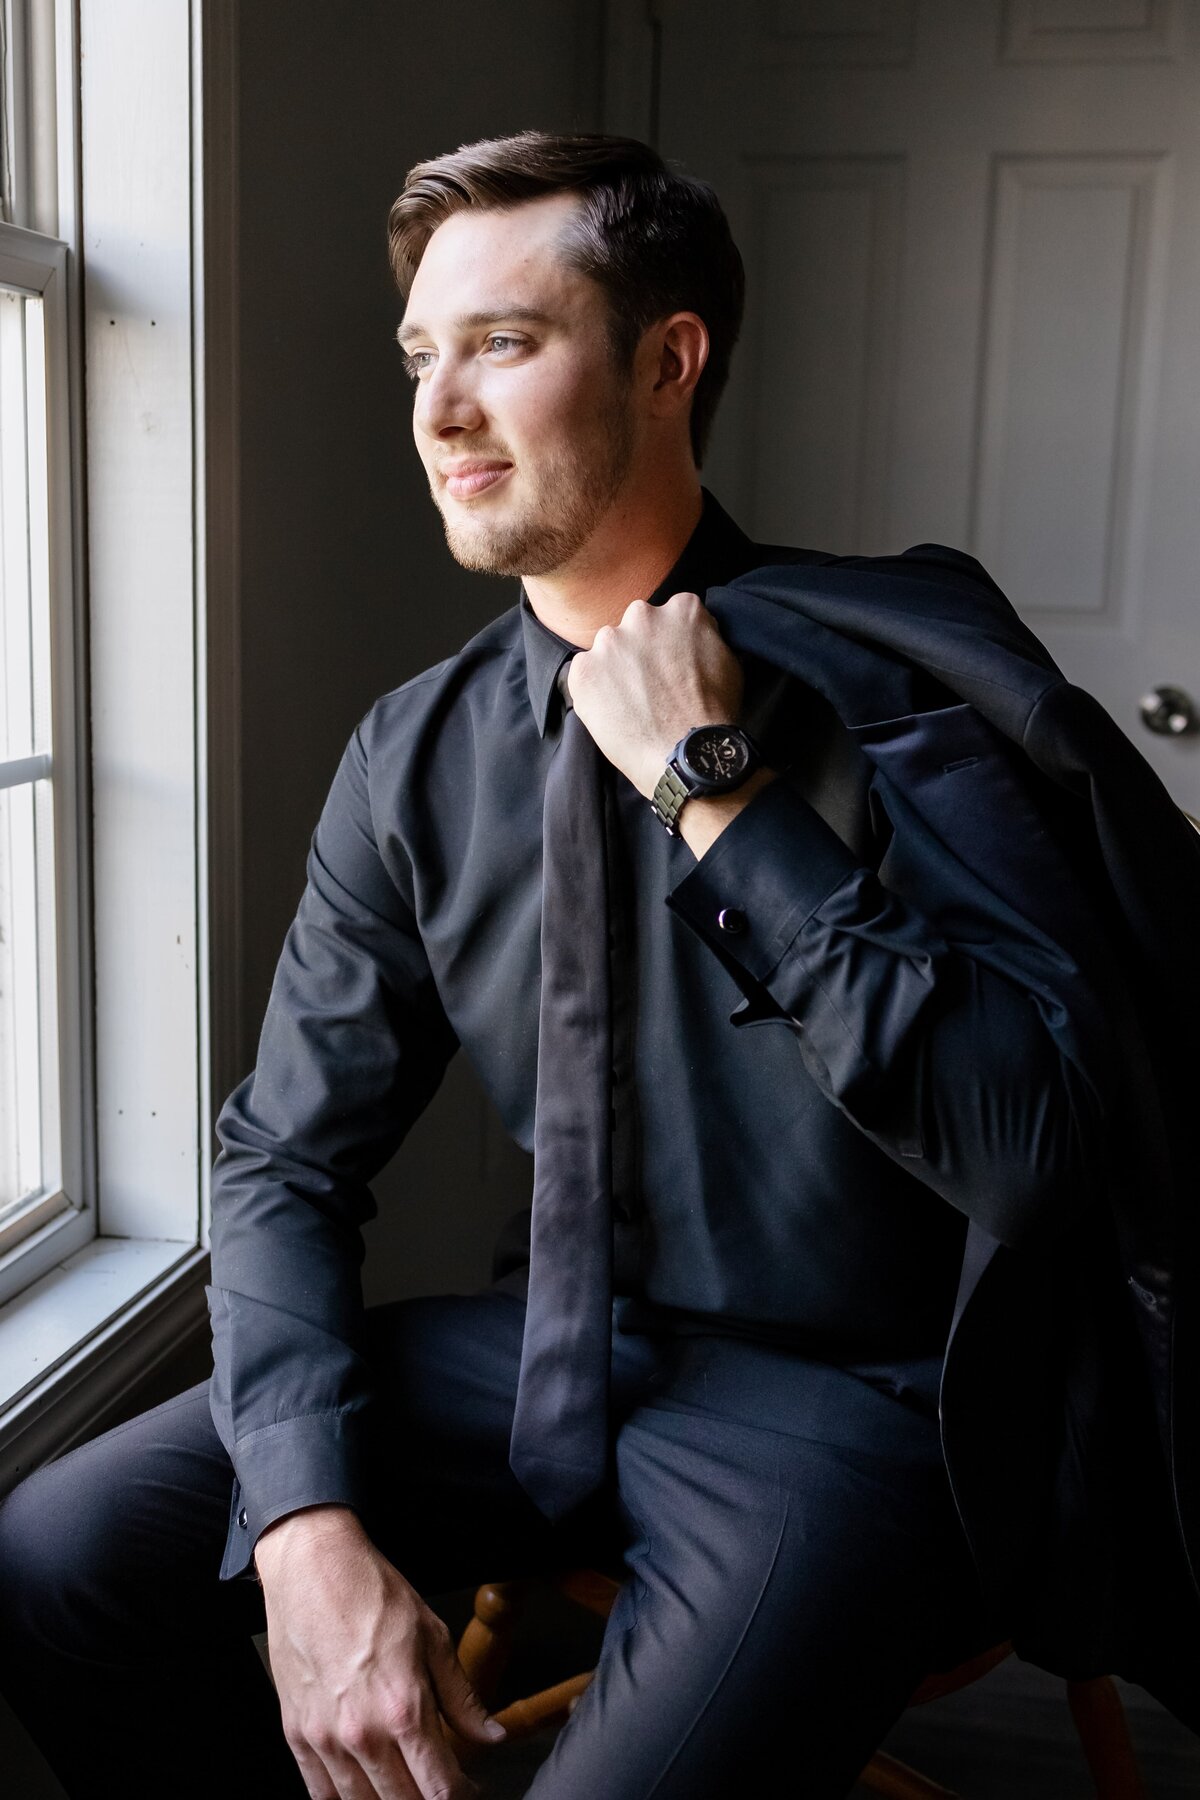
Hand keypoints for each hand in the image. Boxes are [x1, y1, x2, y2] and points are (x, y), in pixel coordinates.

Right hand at [254, 1505, 504, 1799]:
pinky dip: (343, 1799)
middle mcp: (363, 1734)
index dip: (462, 1795)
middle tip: (438, 1786)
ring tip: (404, 1787)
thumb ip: (462, 1697)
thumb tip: (492, 1734)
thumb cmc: (371, 1592)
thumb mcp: (433, 1636)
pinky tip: (361, 1790)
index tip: (469, 1789)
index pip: (440, 1787)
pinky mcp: (296, 1734)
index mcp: (404, 1709)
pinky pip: (319, 1792)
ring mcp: (325, 1739)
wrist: (312, 1567)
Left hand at [566, 590, 743, 797]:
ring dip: (616, 668)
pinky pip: (584, 673)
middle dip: (641, 649)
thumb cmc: (712, 714)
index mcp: (680, 609)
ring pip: (608, 649)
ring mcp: (609, 642)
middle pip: (636, 626)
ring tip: (632, 702)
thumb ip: (706, 636)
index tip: (672, 662)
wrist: (686, 754)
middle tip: (651, 684)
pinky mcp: (584, 670)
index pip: (672, 614)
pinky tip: (615, 711)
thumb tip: (696, 636)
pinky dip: (595, 689)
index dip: (672, 641)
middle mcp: (642, 616)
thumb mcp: (729, 661)